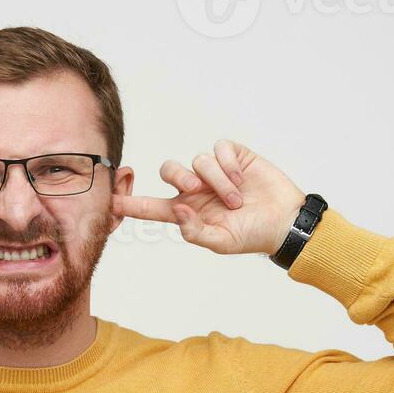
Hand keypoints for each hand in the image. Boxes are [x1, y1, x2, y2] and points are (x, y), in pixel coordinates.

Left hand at [111, 139, 306, 256]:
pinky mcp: (233, 156)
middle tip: (197, 191)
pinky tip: (242, 179)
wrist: (284, 221)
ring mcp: (214, 171)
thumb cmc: (252, 235)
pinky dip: (229, 165)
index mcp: (187, 211)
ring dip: (217, 181)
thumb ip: (195, 232)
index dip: (131, 204)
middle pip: (169, 171)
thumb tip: (178, 210)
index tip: (109, 201)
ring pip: (198, 160)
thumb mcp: (221, 243)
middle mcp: (196, 188)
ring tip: (236, 199)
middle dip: (180, 177)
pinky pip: (219, 149)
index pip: (152, 207)